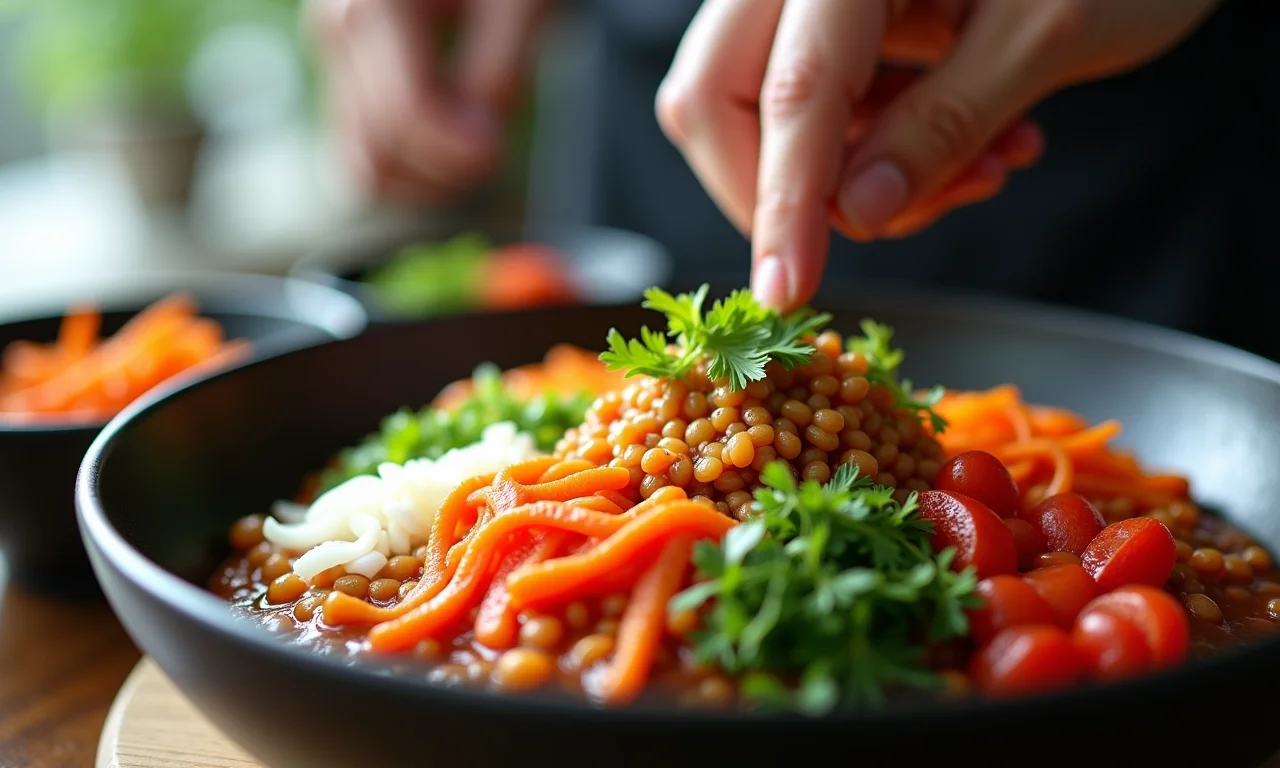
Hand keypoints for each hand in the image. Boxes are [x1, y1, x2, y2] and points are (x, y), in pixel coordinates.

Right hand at [308, 0, 548, 203]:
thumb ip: (498, 71)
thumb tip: (478, 147)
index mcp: (373, 5)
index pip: (404, 119)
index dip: (458, 153)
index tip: (496, 147)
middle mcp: (335, 30)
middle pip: (377, 152)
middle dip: (443, 170)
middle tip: (492, 147)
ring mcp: (331, 54)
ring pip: (360, 164)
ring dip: (422, 177)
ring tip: (472, 147)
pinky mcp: (342, 72)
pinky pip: (360, 148)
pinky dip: (405, 164)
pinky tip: (449, 142)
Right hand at [656, 0, 1219, 309]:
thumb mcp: (1045, 36)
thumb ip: (943, 124)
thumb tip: (854, 212)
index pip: (790, 90)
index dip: (783, 203)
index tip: (786, 290)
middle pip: (718, 95)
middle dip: (783, 190)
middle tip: (879, 224)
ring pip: (759, 111)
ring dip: (854, 177)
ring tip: (981, 172)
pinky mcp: (834, 19)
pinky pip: (813, 105)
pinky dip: (879, 150)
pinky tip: (976, 149)